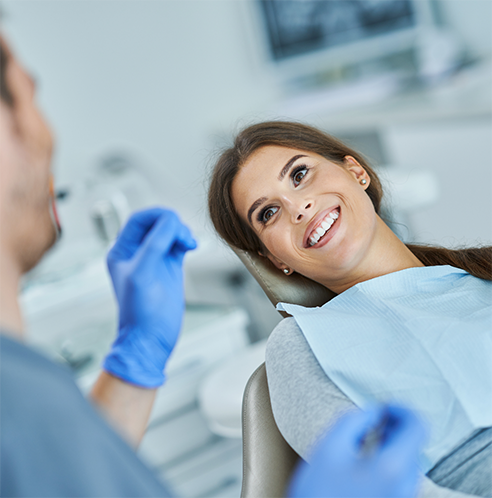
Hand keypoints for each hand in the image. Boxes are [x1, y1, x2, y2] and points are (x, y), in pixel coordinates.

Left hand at [103, 207, 196, 387]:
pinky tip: (191, 246)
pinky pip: (178, 244)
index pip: (139, 220)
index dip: (157, 215)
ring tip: (188, 243)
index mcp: (122, 251)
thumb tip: (170, 221)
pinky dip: (186, 240)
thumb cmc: (139, 313)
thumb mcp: (142, 274)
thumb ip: (154, 244)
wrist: (151, 338)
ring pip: (169, 231)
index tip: (173, 220)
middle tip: (183, 236)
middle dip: (172, 224)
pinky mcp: (170, 267)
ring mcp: (154, 259)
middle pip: (156, 223)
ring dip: (181, 231)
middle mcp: (137, 253)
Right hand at [288, 405, 425, 497]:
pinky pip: (401, 474)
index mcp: (393, 468)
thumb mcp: (329, 446)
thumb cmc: (319, 493)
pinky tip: (367, 456)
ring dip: (391, 440)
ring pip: (408, 458)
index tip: (382, 405)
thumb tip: (373, 411)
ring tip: (366, 435)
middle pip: (414, 442)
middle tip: (372, 417)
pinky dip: (389, 457)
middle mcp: (405, 485)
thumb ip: (353, 420)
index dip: (402, 408)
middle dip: (395, 423)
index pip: (418, 425)